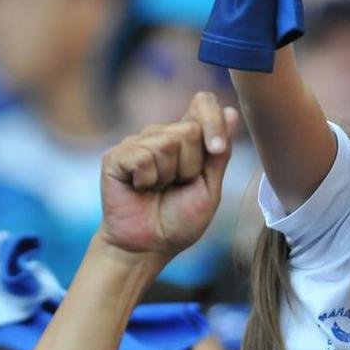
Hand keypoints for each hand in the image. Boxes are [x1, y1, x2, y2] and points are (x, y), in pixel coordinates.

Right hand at [99, 92, 240, 264]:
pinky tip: (140, 189)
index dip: (213, 120)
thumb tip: (232, 112)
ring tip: (157, 189)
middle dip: (191, 165)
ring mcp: (137, 142)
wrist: (148, 246)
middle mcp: (162, 133)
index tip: (216, 149)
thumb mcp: (209, 187)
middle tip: (177, 186)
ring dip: (168, 175)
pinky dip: (147, 180)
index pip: (203, 102)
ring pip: (167, 143)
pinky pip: (143, 157)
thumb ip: (220, 152)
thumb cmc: (179, 219)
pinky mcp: (116, 156)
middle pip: (189, 129)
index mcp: (188, 137)